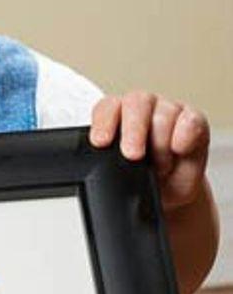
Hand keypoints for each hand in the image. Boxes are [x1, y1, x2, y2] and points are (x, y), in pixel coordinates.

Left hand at [90, 94, 209, 211]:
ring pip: (163, 114)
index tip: (100, 142)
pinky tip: (179, 148)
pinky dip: (185, 134)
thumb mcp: (118, 174)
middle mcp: (141, 107)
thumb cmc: (140, 177)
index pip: (107, 108)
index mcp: (116, 114)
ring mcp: (169, 110)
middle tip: (132, 155)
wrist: (168, 190)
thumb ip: (109, 163)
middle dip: (133, 131)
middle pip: (136, 103)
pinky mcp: (194, 121)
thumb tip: (101, 167)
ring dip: (160, 145)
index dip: (103, 122)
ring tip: (159, 166)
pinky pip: (190, 120)